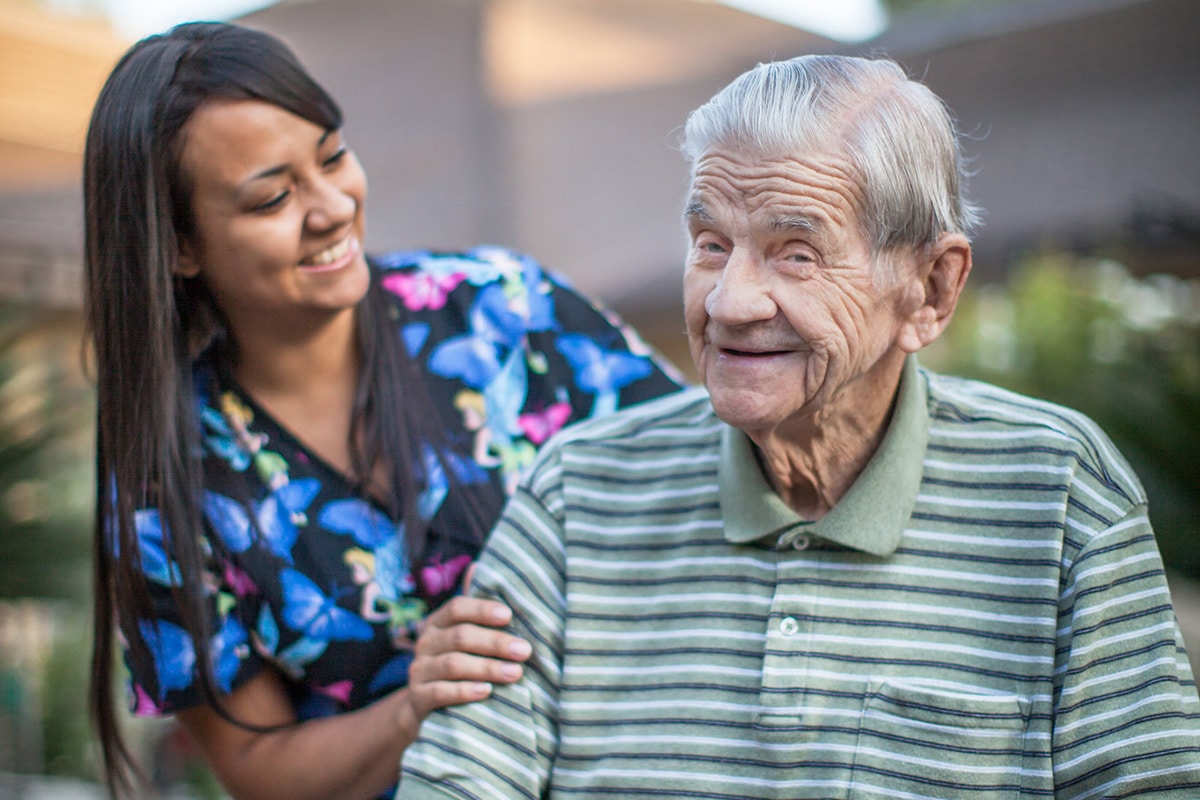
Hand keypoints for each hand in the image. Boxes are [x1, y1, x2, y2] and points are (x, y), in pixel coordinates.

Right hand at [405, 566, 531, 722]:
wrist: (424, 705)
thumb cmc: (457, 661)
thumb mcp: (463, 636)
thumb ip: (474, 610)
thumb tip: (478, 565)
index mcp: (437, 622)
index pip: (456, 608)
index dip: (481, 609)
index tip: (509, 615)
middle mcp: (425, 642)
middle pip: (460, 636)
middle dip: (495, 643)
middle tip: (524, 651)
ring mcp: (419, 670)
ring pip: (453, 664)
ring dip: (487, 668)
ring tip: (515, 673)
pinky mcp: (418, 697)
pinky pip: (441, 692)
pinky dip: (465, 691)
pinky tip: (487, 692)